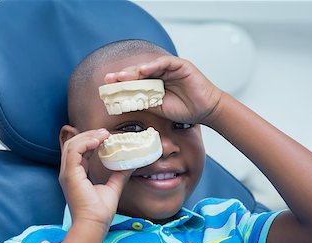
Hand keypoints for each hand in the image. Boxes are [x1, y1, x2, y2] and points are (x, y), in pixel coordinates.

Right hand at [59, 129, 132, 227]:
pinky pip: (73, 151)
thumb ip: (119, 175)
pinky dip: (85, 143)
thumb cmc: (100, 212)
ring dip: (87, 136)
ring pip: (71, 144)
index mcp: (76, 175)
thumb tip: (131, 165)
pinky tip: (98, 141)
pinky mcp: (69, 175)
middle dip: (88, 135)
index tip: (107, 137)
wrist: (93, 225)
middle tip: (106, 132)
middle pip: (73, 144)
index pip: (79, 151)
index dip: (91, 141)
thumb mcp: (113, 188)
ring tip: (103, 134)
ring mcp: (67, 173)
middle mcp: (69, 172)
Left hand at [104, 55, 222, 125]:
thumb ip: (143, 102)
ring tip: (122, 76)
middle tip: (109, 79)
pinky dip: (154, 65)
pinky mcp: (180, 65)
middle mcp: (160, 74)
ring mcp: (170, 69)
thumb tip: (123, 102)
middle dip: (123, 75)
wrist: (205, 111)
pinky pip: (165, 63)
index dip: (121, 83)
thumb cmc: (184, 110)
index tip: (107, 87)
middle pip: (138, 72)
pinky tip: (143, 70)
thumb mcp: (158, 108)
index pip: (135, 81)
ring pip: (149, 66)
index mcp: (154, 84)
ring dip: (135, 71)